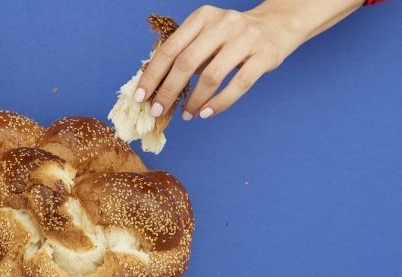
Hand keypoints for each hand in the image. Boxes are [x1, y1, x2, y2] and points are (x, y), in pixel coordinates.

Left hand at [135, 0, 362, 120]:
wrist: (278, 24)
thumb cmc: (231, 37)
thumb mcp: (206, 35)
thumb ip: (185, 54)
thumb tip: (156, 87)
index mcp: (202, 17)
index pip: (170, 49)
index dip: (152, 75)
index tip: (140, 97)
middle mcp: (222, 24)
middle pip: (187, 62)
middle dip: (168, 91)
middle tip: (158, 111)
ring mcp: (245, 39)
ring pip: (212, 75)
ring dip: (194, 100)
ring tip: (186, 115)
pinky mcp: (263, 56)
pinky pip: (238, 84)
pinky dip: (219, 103)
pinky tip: (206, 113)